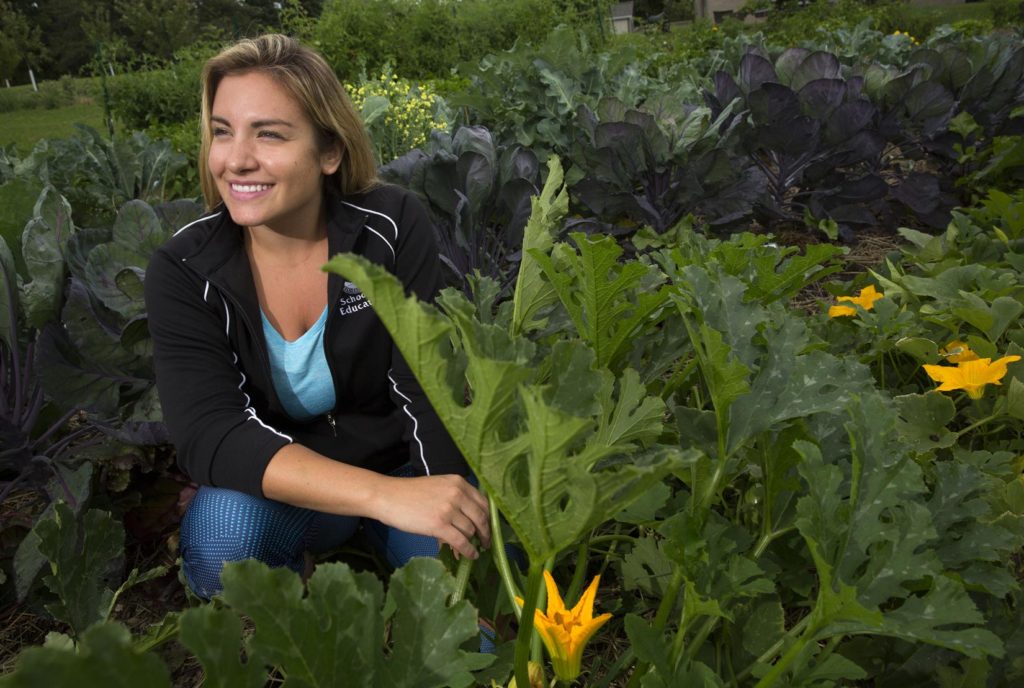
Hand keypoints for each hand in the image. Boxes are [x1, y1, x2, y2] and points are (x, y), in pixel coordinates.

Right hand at [368, 474, 490, 558]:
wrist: (388, 496)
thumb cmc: (410, 493)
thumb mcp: (438, 487)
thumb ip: (456, 497)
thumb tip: (470, 519)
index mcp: (458, 482)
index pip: (483, 502)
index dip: (488, 518)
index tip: (489, 527)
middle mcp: (457, 494)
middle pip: (481, 517)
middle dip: (485, 533)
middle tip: (486, 542)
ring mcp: (449, 509)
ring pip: (470, 530)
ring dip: (473, 542)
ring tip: (472, 549)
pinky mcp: (439, 525)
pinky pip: (461, 541)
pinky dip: (468, 551)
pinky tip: (470, 555)